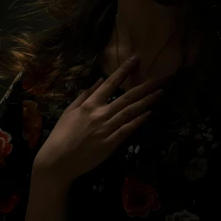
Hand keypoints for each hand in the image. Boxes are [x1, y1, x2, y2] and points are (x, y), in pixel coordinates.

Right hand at [33, 56, 168, 185]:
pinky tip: (150, 113)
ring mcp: (106, 128)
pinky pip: (128, 130)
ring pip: (131, 112)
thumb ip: (85, 95)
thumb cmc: (61, 135)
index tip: (137, 59)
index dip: (124, 70)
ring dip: (147, 101)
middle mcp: (100, 113)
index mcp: (89, 104)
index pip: (111, 83)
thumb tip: (98, 80)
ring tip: (161, 92)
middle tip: (162, 77)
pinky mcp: (110, 144)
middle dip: (146, 86)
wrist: (57, 161)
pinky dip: (139, 121)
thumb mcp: (69, 110)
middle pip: (127, 96)